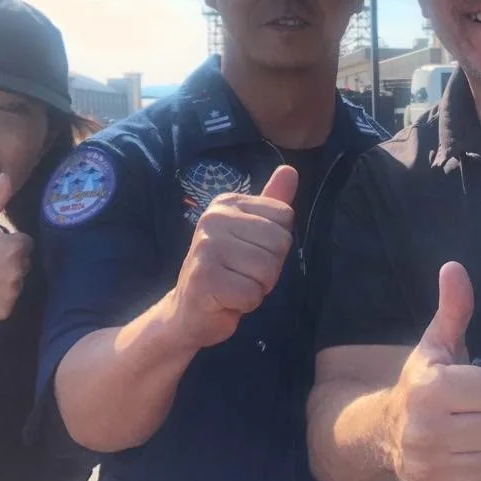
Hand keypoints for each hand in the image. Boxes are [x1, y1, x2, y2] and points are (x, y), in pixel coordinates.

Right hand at [0, 173, 31, 324]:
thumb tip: (7, 176)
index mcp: (15, 247)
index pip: (25, 242)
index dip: (7, 243)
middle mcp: (20, 270)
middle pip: (25, 262)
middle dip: (9, 261)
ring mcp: (14, 292)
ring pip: (18, 282)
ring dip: (5, 280)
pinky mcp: (7, 310)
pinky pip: (9, 301)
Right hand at [166, 165, 297, 350]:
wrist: (190, 310)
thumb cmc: (228, 270)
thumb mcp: (251, 233)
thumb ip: (272, 203)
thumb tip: (290, 170)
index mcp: (227, 202)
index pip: (285, 216)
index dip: (276, 244)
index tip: (250, 253)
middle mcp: (214, 218)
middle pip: (279, 243)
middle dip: (270, 268)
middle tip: (243, 273)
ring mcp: (206, 246)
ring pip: (268, 270)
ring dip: (258, 287)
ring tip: (235, 285)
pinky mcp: (204, 278)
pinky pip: (252, 293)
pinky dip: (246, 303)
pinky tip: (227, 300)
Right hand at [390, 262, 480, 480]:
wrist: (383, 434)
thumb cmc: (421, 386)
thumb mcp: (436, 345)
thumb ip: (453, 308)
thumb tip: (455, 268)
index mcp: (430, 390)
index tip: (466, 388)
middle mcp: (427, 432)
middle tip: (466, 415)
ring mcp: (430, 468)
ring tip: (462, 437)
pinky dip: (477, 476)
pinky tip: (458, 461)